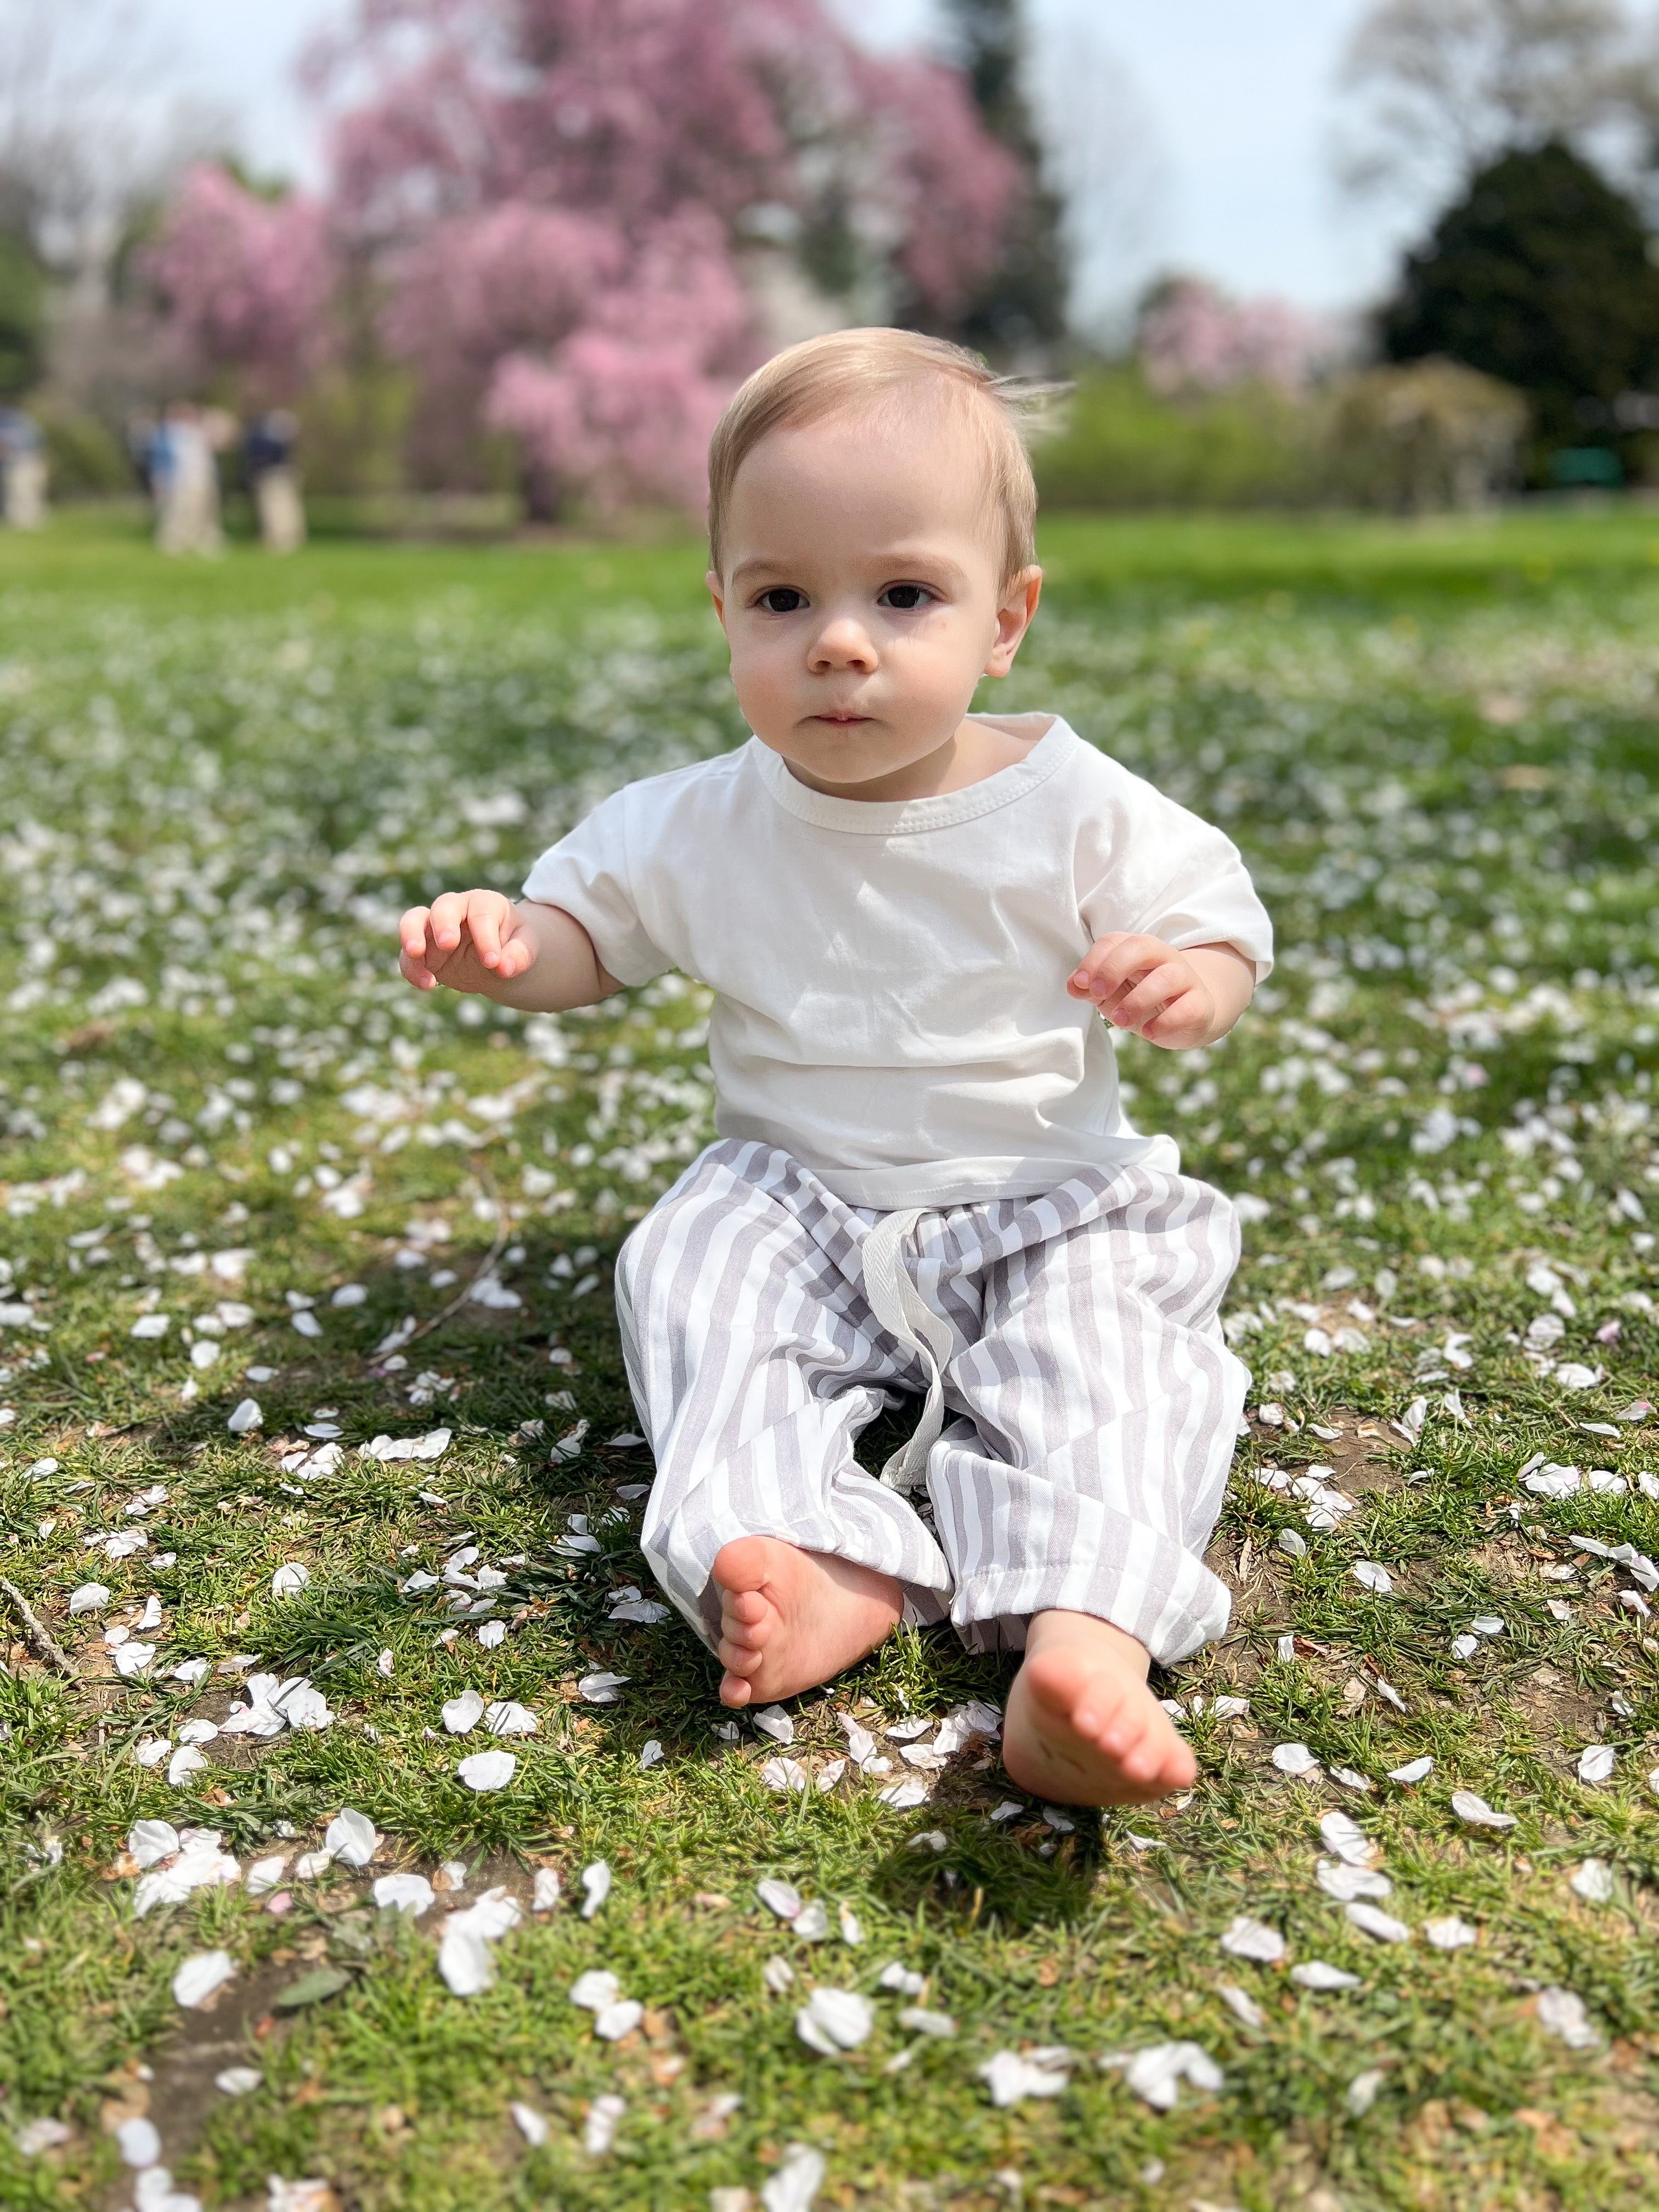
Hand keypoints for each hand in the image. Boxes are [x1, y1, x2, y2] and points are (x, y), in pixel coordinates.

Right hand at [398, 889, 536, 992]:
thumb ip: (520, 955)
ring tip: (416, 954)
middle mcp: (456, 909)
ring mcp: (435, 928)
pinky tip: (427, 984)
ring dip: (411, 935)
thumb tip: (504, 967)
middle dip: (443, 923)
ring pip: (413, 920)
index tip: (493, 962)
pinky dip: (412, 969)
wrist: (497, 959)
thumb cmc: (512, 945)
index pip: (481, 914)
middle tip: (449, 944)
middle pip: (443, 905)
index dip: (485, 938)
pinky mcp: (424, 951)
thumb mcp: (526, 947)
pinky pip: (408, 956)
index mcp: (484, 903)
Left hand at [1067, 933, 1225, 1048]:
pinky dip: (1165, 1022)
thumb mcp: (1112, 992)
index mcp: (1137, 949)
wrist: (1187, 1014)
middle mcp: (1163, 957)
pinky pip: (1186, 1008)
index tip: (1082, 984)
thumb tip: (1074, 986)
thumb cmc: (1142, 998)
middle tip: (1097, 993)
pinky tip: (1148, 1032)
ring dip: (1137, 1000)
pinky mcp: (1199, 1004)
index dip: (1094, 960)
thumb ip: (1091, 987)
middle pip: (1141, 947)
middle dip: (1114, 969)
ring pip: (1165, 978)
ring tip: (1119, 1020)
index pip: (1114, 941)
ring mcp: (1185, 979)